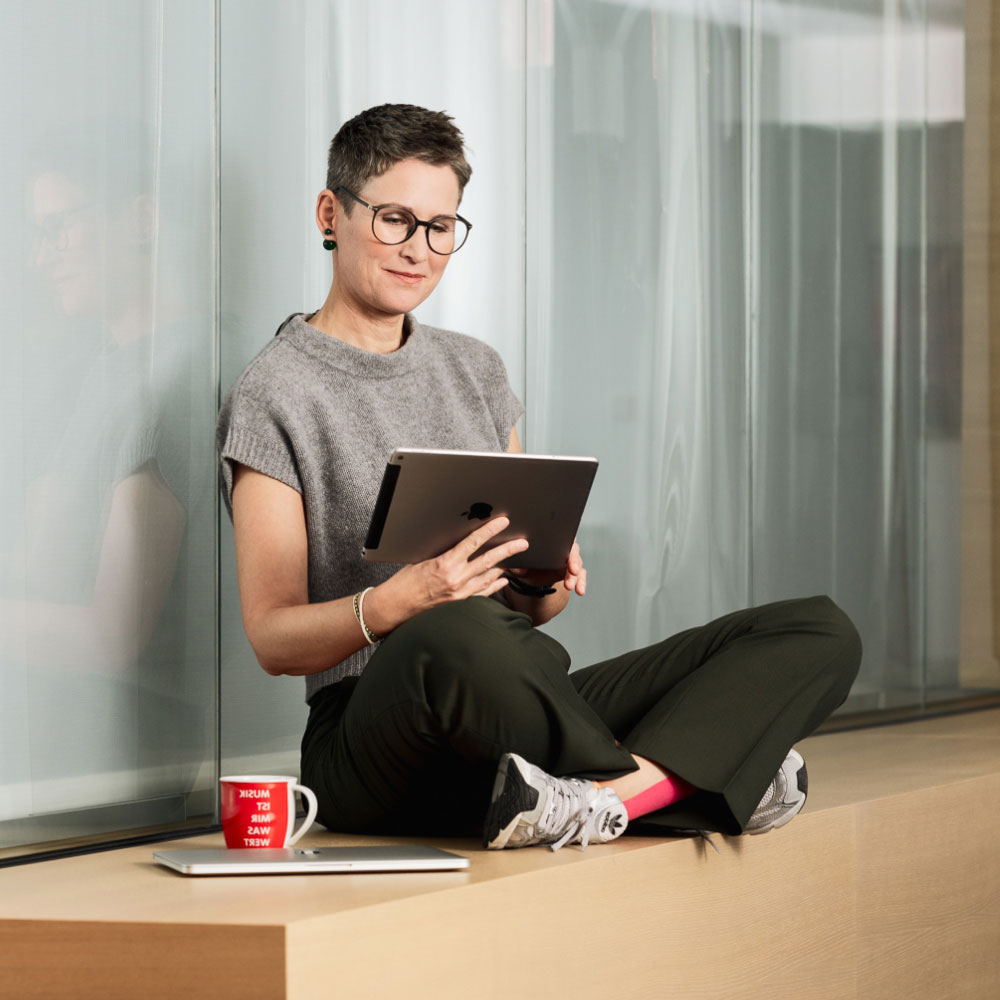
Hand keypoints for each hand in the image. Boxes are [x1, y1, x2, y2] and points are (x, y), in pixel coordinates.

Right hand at [376, 516, 529, 621]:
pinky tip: (502, 580)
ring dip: (503, 567)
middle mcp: (456, 579)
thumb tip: (461, 542)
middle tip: (523, 543)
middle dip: (508, 550)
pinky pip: (483, 594)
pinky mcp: (460, 606)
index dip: (491, 530)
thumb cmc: (404, 582)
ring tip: (515, 559)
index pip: (474, 542)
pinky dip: (494, 585)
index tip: (503, 522)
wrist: (395, 607)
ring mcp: (460, 594)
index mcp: (445, 563)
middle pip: (489, 561)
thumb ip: (444, 552)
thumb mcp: (423, 559)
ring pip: (489, 577)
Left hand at [507, 538, 586, 596]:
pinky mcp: (571, 572)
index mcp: (549, 539)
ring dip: (576, 576)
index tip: (565, 554)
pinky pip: (580, 576)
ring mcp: (569, 560)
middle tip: (573, 571)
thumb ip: (516, 565)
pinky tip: (580, 591)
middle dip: (574, 561)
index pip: (560, 536)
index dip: (565, 543)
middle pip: (572, 551)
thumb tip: (520, 570)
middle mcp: (562, 547)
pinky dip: (581, 583)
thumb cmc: (521, 563)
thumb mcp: (515, 564)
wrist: (527, 576)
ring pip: (577, 565)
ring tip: (570, 586)